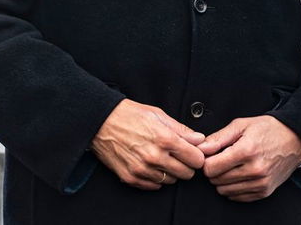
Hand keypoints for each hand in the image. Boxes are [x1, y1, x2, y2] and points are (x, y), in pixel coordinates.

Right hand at [90, 99, 206, 189]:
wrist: (101, 122)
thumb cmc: (130, 115)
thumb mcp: (159, 115)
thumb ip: (182, 130)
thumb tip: (199, 139)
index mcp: (165, 139)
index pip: (196, 159)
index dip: (197, 156)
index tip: (193, 153)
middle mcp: (154, 157)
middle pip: (186, 174)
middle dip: (186, 166)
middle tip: (179, 156)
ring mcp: (142, 169)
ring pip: (170, 181)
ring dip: (170, 172)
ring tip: (161, 158)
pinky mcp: (131, 178)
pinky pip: (154, 186)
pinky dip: (156, 178)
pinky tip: (151, 165)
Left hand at [198, 116, 300, 201]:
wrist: (296, 140)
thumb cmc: (268, 129)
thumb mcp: (242, 125)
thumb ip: (219, 137)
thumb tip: (200, 148)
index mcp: (246, 150)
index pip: (211, 168)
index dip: (207, 161)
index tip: (212, 155)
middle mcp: (254, 170)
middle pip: (216, 180)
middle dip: (215, 170)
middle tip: (222, 159)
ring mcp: (260, 183)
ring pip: (225, 191)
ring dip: (223, 180)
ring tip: (232, 166)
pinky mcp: (264, 191)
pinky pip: (237, 197)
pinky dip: (234, 188)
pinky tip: (240, 175)